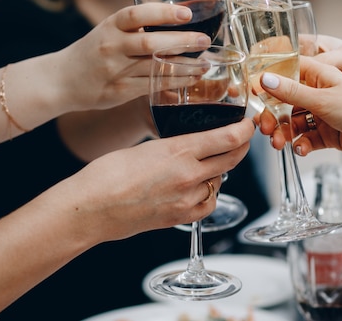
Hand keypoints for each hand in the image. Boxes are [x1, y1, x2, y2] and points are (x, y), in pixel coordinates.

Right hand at [56, 2, 211, 111]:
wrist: (62, 80)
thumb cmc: (94, 51)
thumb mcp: (109, 30)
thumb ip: (137, 26)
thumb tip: (180, 20)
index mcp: (110, 25)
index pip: (136, 14)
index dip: (162, 12)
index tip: (186, 14)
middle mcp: (112, 46)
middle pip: (150, 42)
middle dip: (181, 41)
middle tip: (205, 40)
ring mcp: (115, 70)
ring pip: (154, 67)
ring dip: (184, 66)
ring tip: (206, 64)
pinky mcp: (120, 91)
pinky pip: (152, 86)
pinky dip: (174, 82)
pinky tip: (191, 78)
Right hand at [63, 118, 254, 243]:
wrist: (91, 208)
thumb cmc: (108, 174)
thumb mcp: (147, 147)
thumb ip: (177, 146)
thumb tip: (195, 147)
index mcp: (180, 150)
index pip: (229, 137)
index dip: (245, 129)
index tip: (250, 123)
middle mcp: (190, 175)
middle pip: (233, 158)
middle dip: (241, 146)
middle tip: (241, 139)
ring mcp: (188, 199)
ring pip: (220, 180)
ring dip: (219, 170)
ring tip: (205, 164)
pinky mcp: (182, 217)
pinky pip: (209, 203)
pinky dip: (209, 193)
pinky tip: (198, 188)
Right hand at [256, 56, 341, 158]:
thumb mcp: (323, 98)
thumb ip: (292, 91)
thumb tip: (265, 80)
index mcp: (319, 75)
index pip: (286, 73)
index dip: (268, 83)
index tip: (253, 93)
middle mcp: (319, 93)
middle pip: (286, 102)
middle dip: (273, 115)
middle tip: (265, 127)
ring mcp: (324, 114)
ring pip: (294, 123)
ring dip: (285, 133)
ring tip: (280, 143)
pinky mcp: (330, 134)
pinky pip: (308, 139)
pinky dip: (302, 145)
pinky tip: (301, 149)